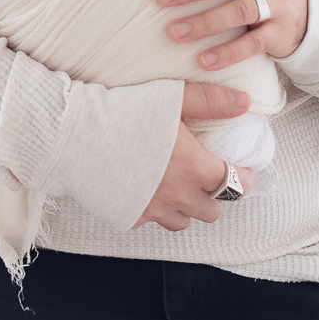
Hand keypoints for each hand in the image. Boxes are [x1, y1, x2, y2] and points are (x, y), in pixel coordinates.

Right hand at [134, 83, 253, 229]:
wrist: (73, 134)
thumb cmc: (124, 111)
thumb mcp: (172, 97)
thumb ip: (211, 101)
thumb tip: (245, 102)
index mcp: (195, 169)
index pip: (238, 185)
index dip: (245, 177)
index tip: (242, 168)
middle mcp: (178, 197)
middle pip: (212, 210)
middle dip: (214, 195)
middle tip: (203, 176)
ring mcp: (151, 211)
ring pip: (182, 222)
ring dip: (184, 206)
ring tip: (174, 185)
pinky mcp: (126, 217)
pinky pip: (147, 220)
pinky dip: (149, 208)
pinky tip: (140, 187)